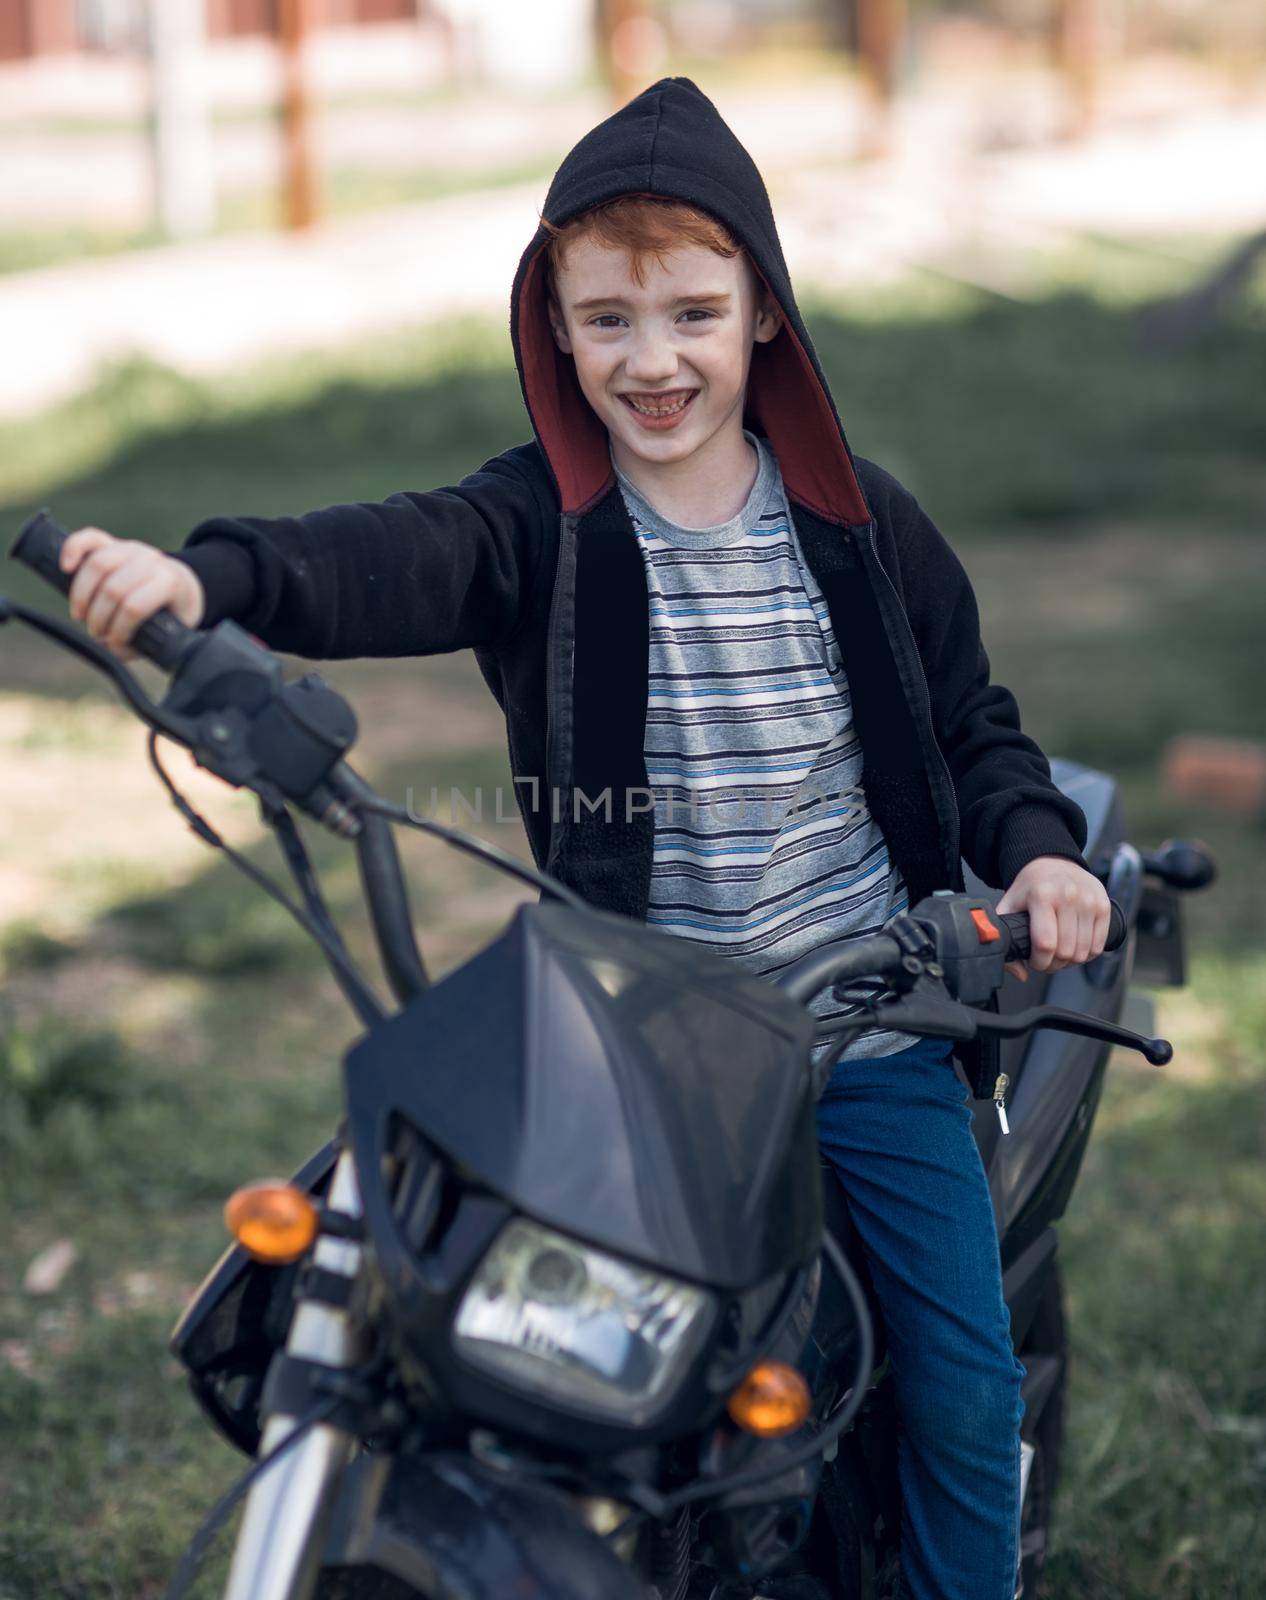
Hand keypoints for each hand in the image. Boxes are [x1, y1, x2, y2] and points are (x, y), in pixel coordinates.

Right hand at [59, 527, 205, 661]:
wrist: (182, 583)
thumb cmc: (173, 611)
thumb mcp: (171, 632)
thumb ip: (142, 644)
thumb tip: (109, 649)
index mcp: (170, 582)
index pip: (135, 607)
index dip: (119, 629)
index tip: (114, 643)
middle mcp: (151, 560)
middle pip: (112, 589)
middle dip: (98, 617)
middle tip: (96, 632)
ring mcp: (131, 548)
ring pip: (97, 565)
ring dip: (81, 595)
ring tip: (81, 615)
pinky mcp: (113, 542)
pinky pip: (89, 538)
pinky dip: (73, 550)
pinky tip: (65, 568)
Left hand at [995, 856, 1110, 982]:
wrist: (1053, 862)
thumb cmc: (1031, 888)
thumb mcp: (1009, 906)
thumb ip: (1006, 939)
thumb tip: (1019, 973)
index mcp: (1042, 895)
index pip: (1045, 943)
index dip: (1039, 962)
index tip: (1034, 961)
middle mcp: (1068, 896)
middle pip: (1066, 952)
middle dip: (1053, 965)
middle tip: (1046, 960)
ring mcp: (1089, 901)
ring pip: (1083, 952)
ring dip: (1070, 962)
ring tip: (1059, 954)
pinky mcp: (1104, 906)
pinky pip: (1099, 945)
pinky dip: (1087, 954)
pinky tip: (1075, 948)